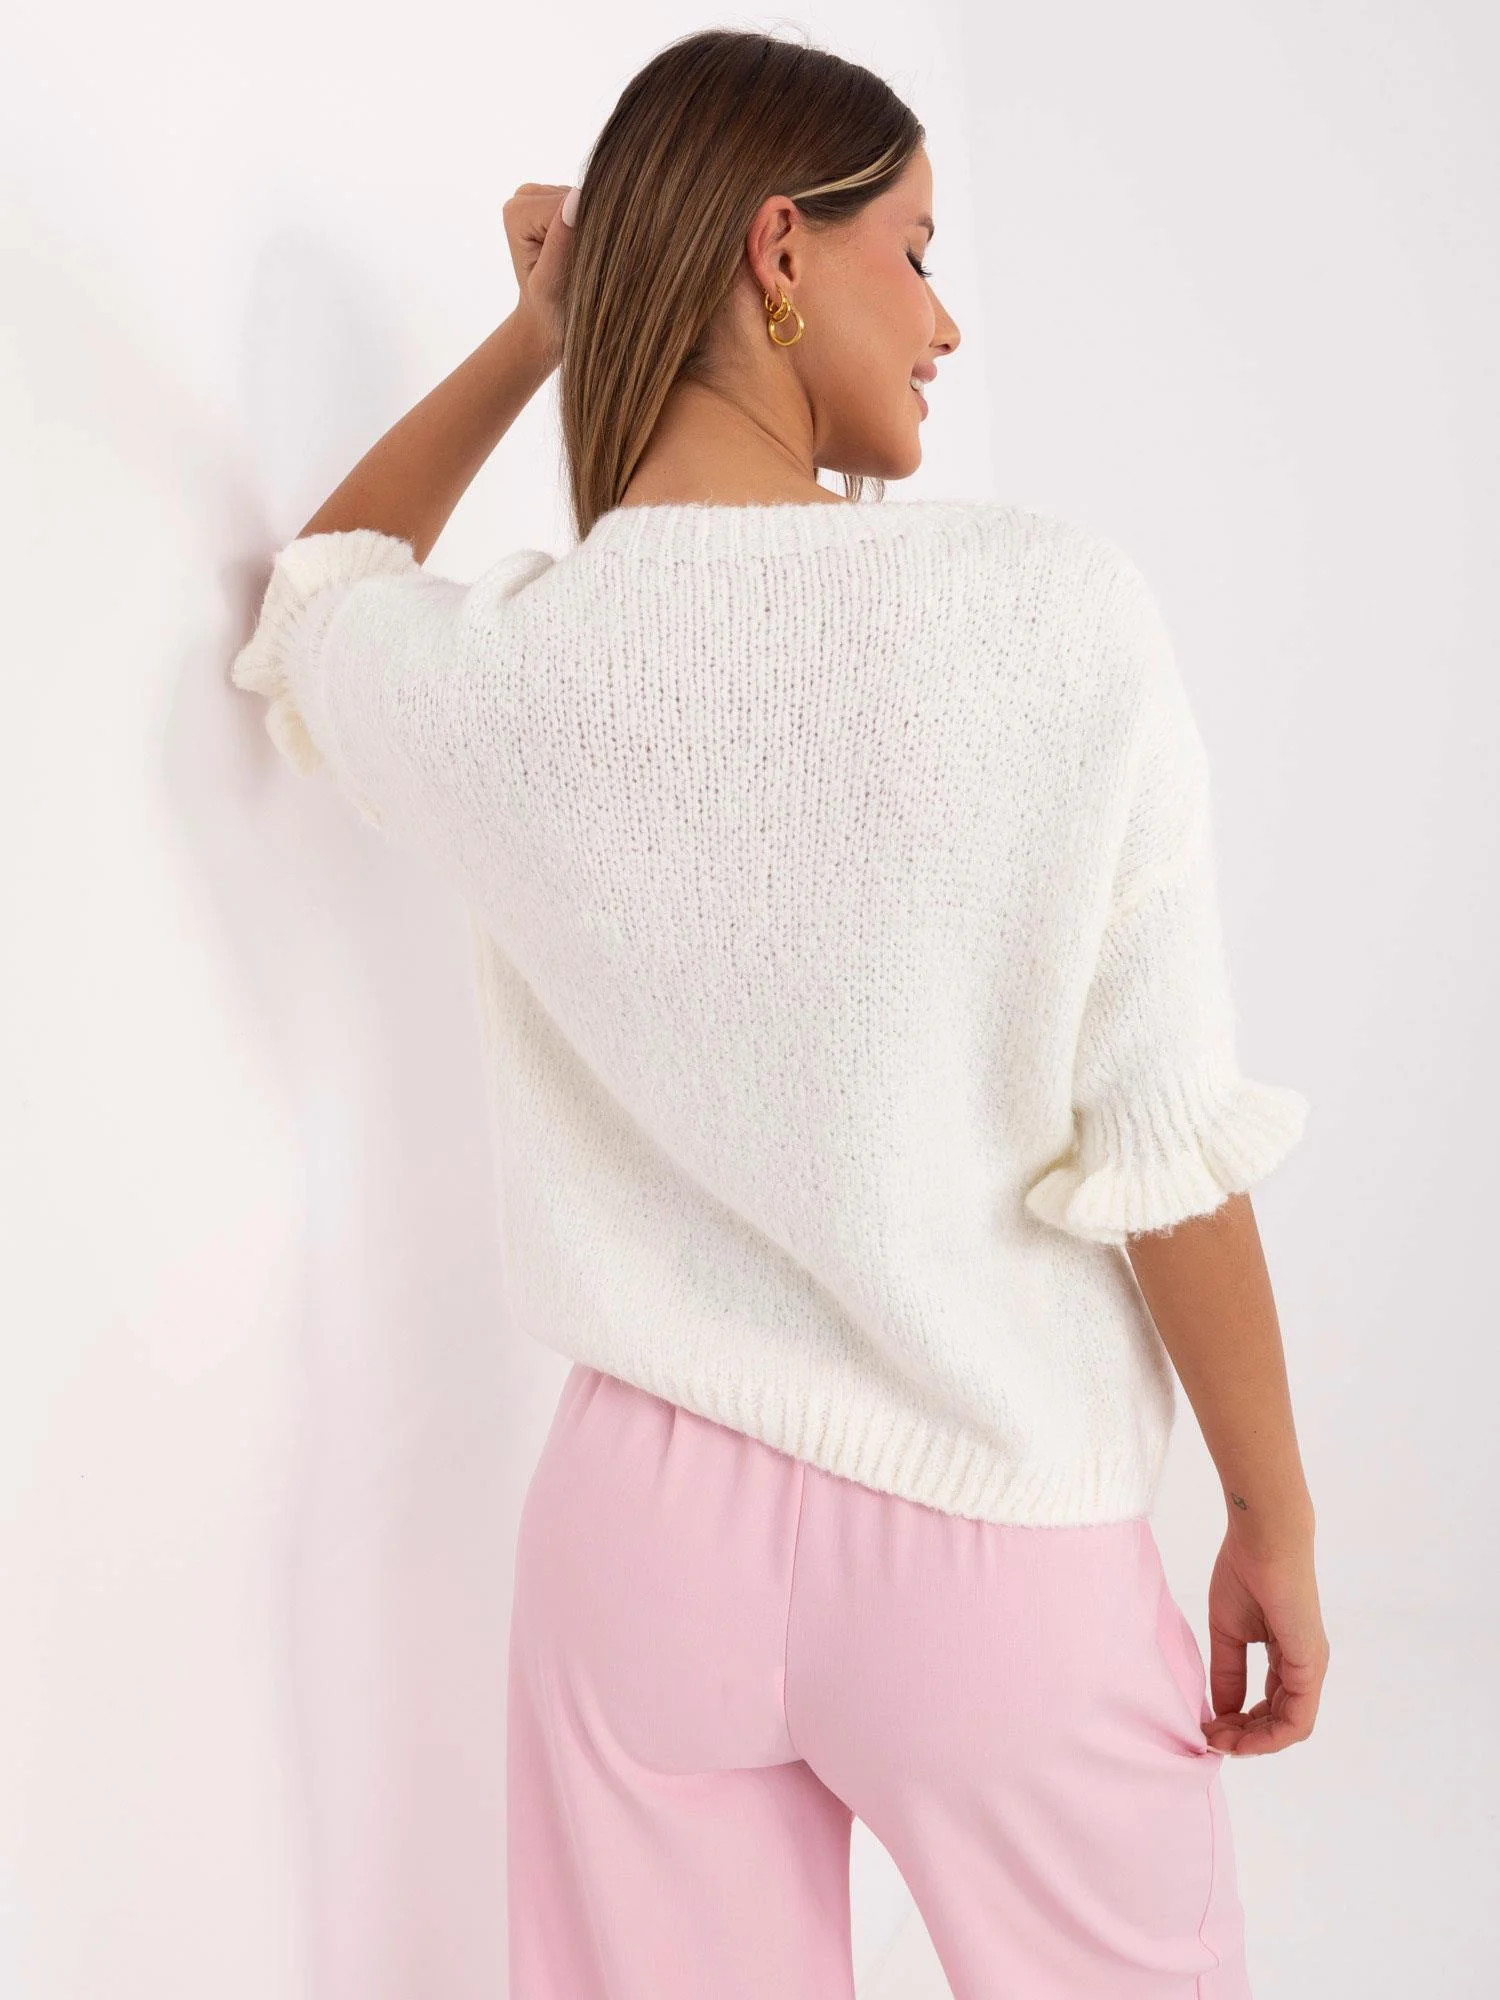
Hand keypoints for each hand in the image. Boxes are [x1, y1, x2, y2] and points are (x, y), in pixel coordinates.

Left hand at [503, 182, 576, 369]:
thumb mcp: (551, 283)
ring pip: (586, 198)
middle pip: (576, 197)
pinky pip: (591, 203)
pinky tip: (586, 250)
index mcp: (518, 212)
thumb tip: (578, 197)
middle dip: (588, 230)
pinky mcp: (560, 198)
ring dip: (593, 230)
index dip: (584, 234)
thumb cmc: (550, 310)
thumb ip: (560, 241)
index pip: (566, 206)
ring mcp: (542, 194)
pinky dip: (595, 227)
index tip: (581, 264)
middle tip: (582, 265)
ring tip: (582, 260)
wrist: (550, 319)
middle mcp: (525, 195)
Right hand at [1202, 1527, 1329, 1754]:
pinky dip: (1269, 1736)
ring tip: (1220, 1739)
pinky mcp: (1310, 1666)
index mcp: (1287, 1656)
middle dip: (1244, 1736)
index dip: (1240, 1723)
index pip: (1270, 1705)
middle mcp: (1304, 1667)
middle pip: (1279, 1721)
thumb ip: (1228, 1672)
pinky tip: (1241, 1737)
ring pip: (1290, 1727)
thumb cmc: (1245, 1573)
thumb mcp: (1228, 1631)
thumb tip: (1221, 1711)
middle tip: (1210, 1737)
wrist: (1263, 1540)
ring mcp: (1310, 1668)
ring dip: (1254, 1741)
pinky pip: (1297, 1720)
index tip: (1208, 1725)